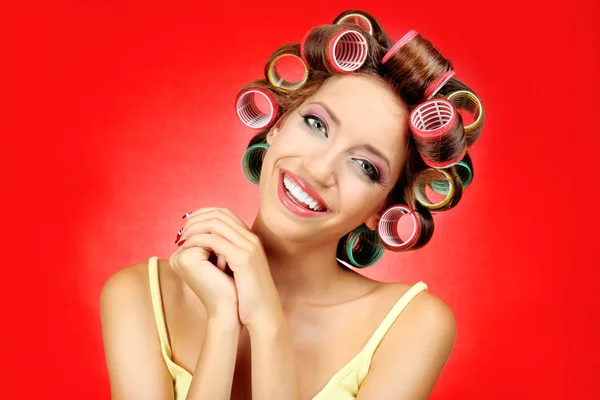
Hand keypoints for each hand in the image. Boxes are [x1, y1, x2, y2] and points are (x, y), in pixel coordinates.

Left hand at [177, 208, 281, 330]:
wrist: (263, 312)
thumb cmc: (248, 295)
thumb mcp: (237, 270)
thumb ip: (226, 255)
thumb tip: (205, 248)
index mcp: (250, 239)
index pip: (225, 212)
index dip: (204, 214)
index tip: (188, 224)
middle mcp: (251, 238)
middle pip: (220, 214)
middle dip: (197, 219)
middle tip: (182, 230)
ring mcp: (248, 246)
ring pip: (216, 224)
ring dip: (194, 228)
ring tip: (182, 239)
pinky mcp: (243, 258)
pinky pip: (214, 241)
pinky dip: (197, 240)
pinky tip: (187, 248)